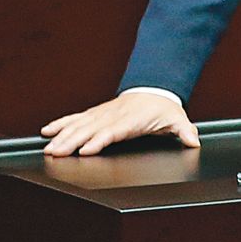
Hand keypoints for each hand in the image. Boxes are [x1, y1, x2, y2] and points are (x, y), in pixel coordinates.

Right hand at [40, 92, 199, 156]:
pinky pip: (75, 118)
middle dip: (71, 141)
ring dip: (61, 136)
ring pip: (78, 125)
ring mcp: (102, 114)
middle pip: (89, 130)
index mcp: (130, 120)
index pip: (112, 131)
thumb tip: (193, 140)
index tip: (85, 150)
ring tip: (48, 147)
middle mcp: (112, 116)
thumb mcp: (177, 119)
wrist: (154, 89)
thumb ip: (185, 131)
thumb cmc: (162, 108)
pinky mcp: (96, 113)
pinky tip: (47, 130)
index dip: (98, 140)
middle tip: (56, 153)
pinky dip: (61, 123)